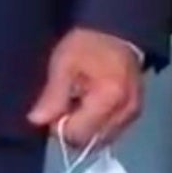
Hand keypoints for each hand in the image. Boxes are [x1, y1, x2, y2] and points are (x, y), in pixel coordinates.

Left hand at [26, 27, 145, 147]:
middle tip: (66, 104)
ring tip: (80, 102)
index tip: (55, 106)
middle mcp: (125, 112)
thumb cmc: (87, 44)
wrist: (117, 30)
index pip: (77, 134)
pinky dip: (97, 124)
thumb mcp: (63, 64)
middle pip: (90, 142)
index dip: (60, 125)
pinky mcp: (135, 113)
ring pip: (100, 140)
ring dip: (86, 128)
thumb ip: (52, 96)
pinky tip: (92, 105)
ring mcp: (133, 115)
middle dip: (74, 129)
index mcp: (109, 98)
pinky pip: (110, 132)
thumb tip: (36, 121)